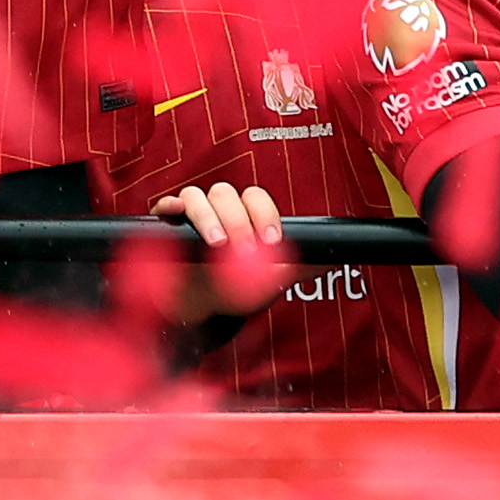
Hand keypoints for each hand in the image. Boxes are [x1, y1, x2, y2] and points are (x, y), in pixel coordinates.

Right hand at [162, 181, 291, 303]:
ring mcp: (190, 214)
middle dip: (238, 220)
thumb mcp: (271, 278)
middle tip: (244, 250)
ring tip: (217, 244)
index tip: (271, 240)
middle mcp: (218, 208)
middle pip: (226, 194)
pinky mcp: (165, 223)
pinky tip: (175, 212)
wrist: (202, 305)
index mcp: (245, 214)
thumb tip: (335, 258)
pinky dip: (170, 204)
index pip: (255, 198)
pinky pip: (164, 205)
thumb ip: (302, 267)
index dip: (264, 215)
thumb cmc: (237, 285)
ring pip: (197, 196)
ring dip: (208, 216)